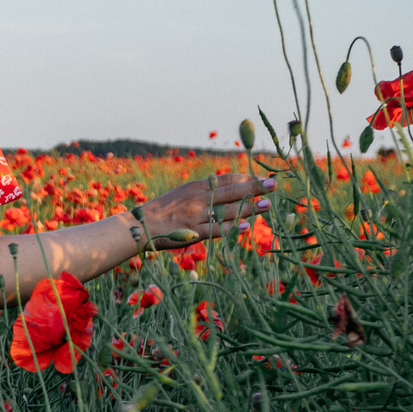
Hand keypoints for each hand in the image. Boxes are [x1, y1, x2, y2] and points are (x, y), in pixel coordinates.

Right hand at [134, 172, 274, 245]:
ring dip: (249, 208)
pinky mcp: (192, 232)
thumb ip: (202, 193)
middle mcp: (197, 198)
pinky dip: (232, 228)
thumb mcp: (181, 195)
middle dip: (254, 188)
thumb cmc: (161, 211)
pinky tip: (247, 226)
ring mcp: (196, 215)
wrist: (139, 225)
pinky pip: (216, 230)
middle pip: (231, 192)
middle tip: (274, 186)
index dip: (246, 178)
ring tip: (267, 205)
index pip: (225, 179)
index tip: (263, 178)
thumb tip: (225, 191)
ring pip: (228, 211)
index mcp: (195, 187)